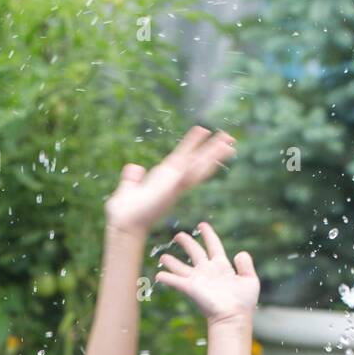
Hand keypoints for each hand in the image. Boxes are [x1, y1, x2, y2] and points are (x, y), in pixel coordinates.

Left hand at [105, 126, 234, 234]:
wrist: (124, 225)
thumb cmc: (125, 213)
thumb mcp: (127, 188)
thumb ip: (132, 178)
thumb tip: (134, 168)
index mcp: (165, 178)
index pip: (183, 157)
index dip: (193, 143)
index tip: (203, 130)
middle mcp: (173, 182)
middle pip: (198, 161)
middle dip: (213, 150)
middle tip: (229, 138)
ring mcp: (174, 186)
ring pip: (199, 166)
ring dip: (214, 154)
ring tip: (229, 142)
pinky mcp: (171, 189)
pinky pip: (188, 174)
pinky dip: (198, 163)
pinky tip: (211, 154)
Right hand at [155, 221, 259, 322]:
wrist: (233, 316)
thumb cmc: (243, 302)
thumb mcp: (250, 280)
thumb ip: (246, 265)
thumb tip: (240, 253)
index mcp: (222, 266)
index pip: (214, 245)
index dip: (208, 234)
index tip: (202, 225)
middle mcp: (208, 270)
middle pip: (195, 252)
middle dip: (187, 242)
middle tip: (178, 235)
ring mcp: (198, 279)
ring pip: (181, 267)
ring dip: (171, 262)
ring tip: (162, 256)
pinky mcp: (191, 288)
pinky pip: (176, 281)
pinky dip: (167, 278)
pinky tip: (158, 276)